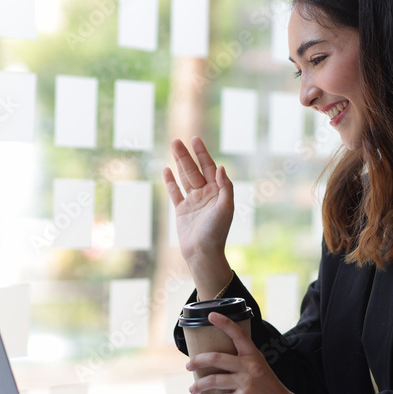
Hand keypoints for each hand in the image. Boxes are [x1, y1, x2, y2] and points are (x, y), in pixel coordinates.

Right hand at [163, 137, 233, 294]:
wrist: (202, 253)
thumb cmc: (217, 231)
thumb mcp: (226, 208)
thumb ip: (225, 187)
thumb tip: (221, 167)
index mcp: (217, 192)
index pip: (209, 168)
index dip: (202, 154)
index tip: (195, 140)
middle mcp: (205, 194)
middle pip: (194, 170)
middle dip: (186, 155)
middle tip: (176, 140)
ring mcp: (193, 202)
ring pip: (184, 178)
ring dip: (178, 163)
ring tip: (172, 148)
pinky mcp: (182, 211)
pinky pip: (175, 193)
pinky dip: (171, 182)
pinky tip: (167, 170)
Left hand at [186, 312, 300, 393]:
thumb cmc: (271, 391)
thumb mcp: (260, 370)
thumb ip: (244, 366)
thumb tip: (222, 368)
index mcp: (254, 356)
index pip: (238, 334)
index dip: (224, 323)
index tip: (211, 315)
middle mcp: (250, 366)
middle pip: (216, 358)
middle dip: (198, 361)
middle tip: (188, 365)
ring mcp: (246, 382)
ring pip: (214, 380)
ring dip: (199, 385)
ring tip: (193, 389)